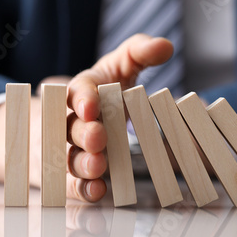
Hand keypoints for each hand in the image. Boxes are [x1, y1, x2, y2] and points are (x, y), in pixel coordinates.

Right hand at [66, 34, 173, 201]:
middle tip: (99, 137)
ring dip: (82, 163)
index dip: (82, 99)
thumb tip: (165, 46)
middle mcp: (73, 120)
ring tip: (98, 166)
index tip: (92, 105)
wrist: (84, 116)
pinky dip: (84, 189)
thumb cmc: (106, 89)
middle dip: (84, 132)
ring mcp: (72, 148)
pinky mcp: (76, 173)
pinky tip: (99, 191)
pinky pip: (75, 183)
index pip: (77, 91)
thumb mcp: (122, 65)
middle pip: (71, 127)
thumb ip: (141, 52)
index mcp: (83, 91)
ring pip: (70, 157)